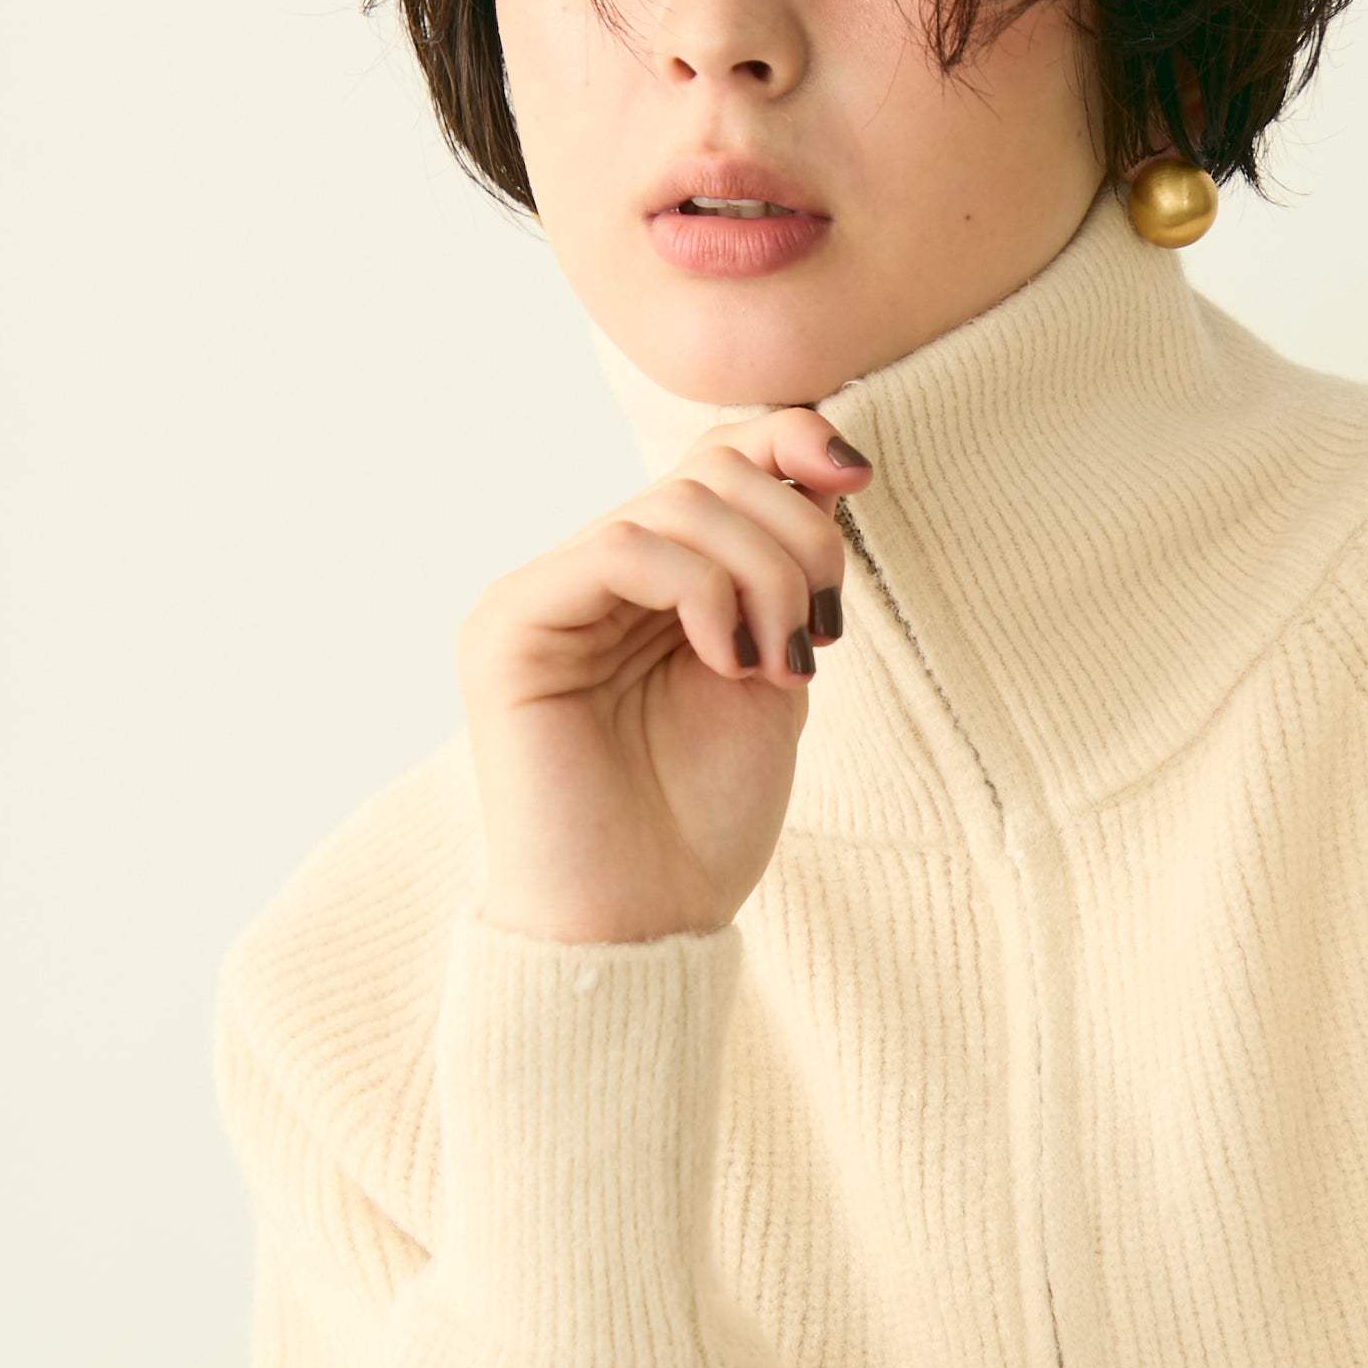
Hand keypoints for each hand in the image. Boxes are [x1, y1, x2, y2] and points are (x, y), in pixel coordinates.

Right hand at [456, 407, 873, 944]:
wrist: (641, 925)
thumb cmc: (700, 822)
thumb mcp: (772, 670)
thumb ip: (784, 575)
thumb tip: (823, 463)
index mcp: (648, 584)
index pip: (713, 459)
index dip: (788, 442)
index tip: (857, 477)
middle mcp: (587, 576)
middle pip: (705, 471)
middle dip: (793, 536)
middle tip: (814, 633)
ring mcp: (543, 596)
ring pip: (672, 504)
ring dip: (759, 574)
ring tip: (773, 663)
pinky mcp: (510, 625)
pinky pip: (622, 547)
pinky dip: (700, 589)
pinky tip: (727, 659)